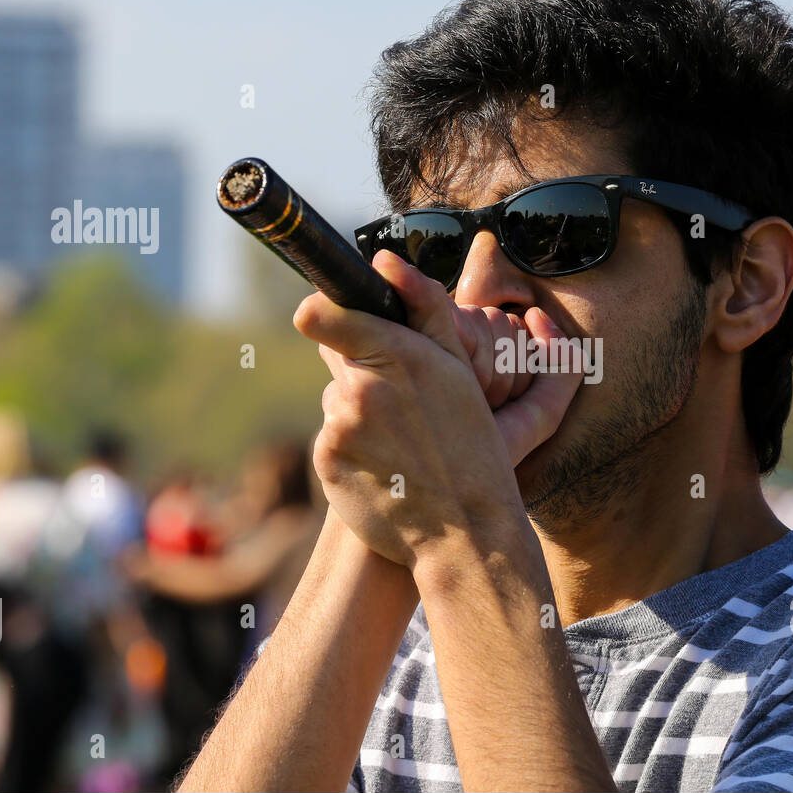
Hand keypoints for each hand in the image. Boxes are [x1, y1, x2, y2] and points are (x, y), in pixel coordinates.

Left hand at [293, 250, 582, 566]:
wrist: (465, 532)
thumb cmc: (473, 446)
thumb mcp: (462, 370)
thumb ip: (425, 307)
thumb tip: (384, 260)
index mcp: (397, 355)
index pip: (325, 314)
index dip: (322, 313)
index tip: (319, 316)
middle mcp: (360, 389)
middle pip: (339, 359)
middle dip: (364, 372)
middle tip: (407, 408)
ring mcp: (339, 428)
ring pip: (338, 400)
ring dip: (361, 414)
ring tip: (403, 445)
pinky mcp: (326, 462)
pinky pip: (332, 440)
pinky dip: (353, 449)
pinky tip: (387, 467)